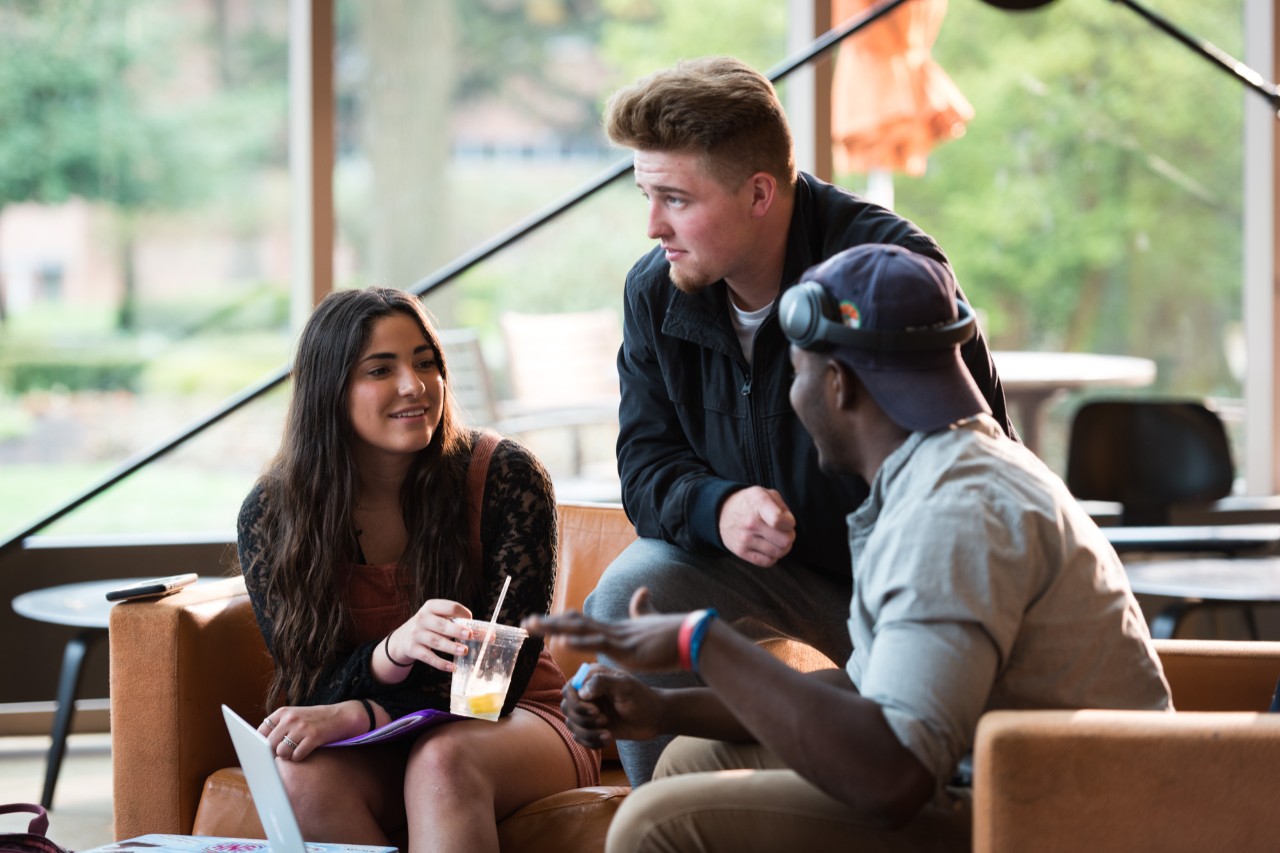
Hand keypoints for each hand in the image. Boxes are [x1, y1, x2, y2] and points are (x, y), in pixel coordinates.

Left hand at [258, 701, 368, 760]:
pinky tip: (305, 751)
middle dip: (274, 753)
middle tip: (284, 753)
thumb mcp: (295, 717)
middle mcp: (290, 718)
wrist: (342, 716)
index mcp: (283, 712)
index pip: (260, 732)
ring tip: (295, 751)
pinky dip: (299, 757)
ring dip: (287, 756)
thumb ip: (278, 728)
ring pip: (282, 752)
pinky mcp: (313, 737)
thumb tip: (260, 747)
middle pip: (269, 744)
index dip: (261, 744)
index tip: (265, 750)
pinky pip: (297, 756)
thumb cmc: (315, 720)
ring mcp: (302, 727)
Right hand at [385, 599, 472, 672]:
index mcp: (431, 606)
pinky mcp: (413, 649)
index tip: (471, 621)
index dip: (462, 613)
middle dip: (456, 630)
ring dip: (450, 647)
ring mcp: (416, 634)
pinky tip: (452, 667)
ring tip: (464, 651)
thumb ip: (455, 621)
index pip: (449, 607)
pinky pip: (428, 657)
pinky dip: (440, 663)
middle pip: (441, 625)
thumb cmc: (429, 626)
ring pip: (435, 641)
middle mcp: (422, 618)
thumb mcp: (437, 617)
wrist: (403, 638)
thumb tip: (483, 633)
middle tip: (470, 635)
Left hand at [523, 588, 683, 672]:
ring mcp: (619, 638)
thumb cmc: (674, 634)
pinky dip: (580, 642)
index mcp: (616, 629)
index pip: (583, 623)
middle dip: (550, 624)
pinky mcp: (628, 649)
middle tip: (525, 622)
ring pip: (581, 630)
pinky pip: (599, 644)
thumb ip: (643, 609)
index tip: (542, 620)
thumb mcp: (653, 622)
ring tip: (534, 626)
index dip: (562, 621)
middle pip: (575, 623)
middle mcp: (613, 630)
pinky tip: (563, 641)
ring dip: (555, 629)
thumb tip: (642, 591)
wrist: (693, 636)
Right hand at [560, 664, 664, 748]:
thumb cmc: (642, 698)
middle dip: (583, 719)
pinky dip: (591, 742)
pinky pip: (579, 737)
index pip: (569, 690)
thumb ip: (603, 682)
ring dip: (588, 733)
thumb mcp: (625, 686)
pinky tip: (607, 740)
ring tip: (607, 734)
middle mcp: (586, 694)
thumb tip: (581, 691)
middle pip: (567, 708)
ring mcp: (588, 711)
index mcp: (591, 678)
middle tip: (604, 720)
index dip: (577, 703)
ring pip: (571, 725)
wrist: (654, 718)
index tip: (595, 710)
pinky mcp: (592, 727)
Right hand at [718, 487, 795, 566]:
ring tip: (777, 539)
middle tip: (784, 531)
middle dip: (790, 536)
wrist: (721, 512)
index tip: (787, 521)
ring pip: (778, 552)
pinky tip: (770, 548)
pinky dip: (773, 557)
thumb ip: (781, 506)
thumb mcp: (764, 493)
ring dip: (783, 547)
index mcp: (758, 504)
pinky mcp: (741, 552)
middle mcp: (750, 523)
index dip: (790, 523)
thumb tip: (790, 524)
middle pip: (784, 540)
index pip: (779, 520)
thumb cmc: (749, 503)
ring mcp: (745, 539)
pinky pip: (768, 562)